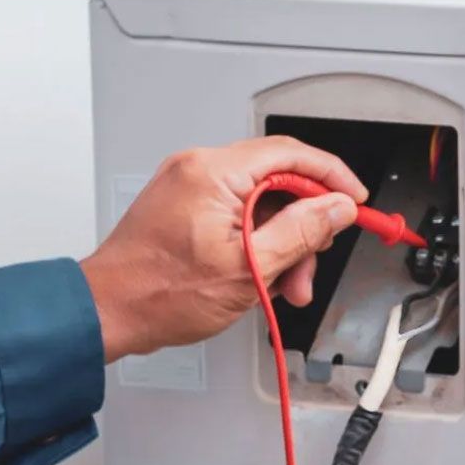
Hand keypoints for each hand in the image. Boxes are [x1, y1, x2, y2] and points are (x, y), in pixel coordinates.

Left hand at [79, 136, 367, 361]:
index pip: (291, 154)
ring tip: (285, 285)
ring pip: (262, 202)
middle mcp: (199, 169)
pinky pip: (239, 213)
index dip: (332, 177)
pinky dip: (258, 242)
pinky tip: (261, 276)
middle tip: (312, 263)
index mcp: (213, 173)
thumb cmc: (160, 293)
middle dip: (305, 225)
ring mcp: (190, 185)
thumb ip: (301, 232)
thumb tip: (336, 208)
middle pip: (279, 181)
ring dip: (283, 242)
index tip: (355, 201)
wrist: (110, 311)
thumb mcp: (249, 269)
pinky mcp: (186, 204)